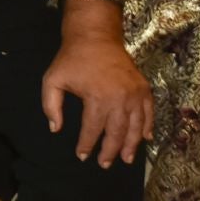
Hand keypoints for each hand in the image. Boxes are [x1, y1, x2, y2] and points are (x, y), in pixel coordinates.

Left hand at [41, 28, 152, 166]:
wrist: (95, 36)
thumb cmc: (72, 59)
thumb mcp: (52, 80)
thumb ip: (50, 106)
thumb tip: (55, 129)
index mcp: (98, 98)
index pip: (93, 129)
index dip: (87, 145)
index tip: (82, 156)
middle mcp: (121, 98)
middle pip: (117, 133)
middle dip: (110, 151)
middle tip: (104, 164)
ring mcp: (135, 93)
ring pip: (136, 127)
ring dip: (132, 145)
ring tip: (127, 159)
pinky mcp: (144, 88)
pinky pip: (149, 112)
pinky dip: (148, 127)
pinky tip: (146, 139)